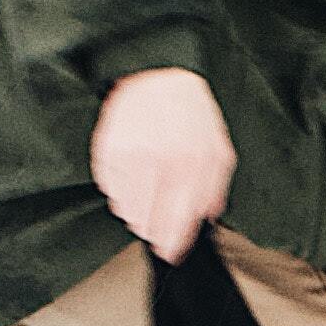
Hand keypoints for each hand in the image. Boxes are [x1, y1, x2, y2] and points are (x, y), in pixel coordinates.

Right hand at [91, 66, 233, 259]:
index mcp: (194, 165)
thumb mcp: (217, 148)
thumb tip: (206, 218)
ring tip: (144, 183)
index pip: (180, 222)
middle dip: (152, 228)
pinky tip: (130, 168)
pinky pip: (109, 190)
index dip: (174, 244)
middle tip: (155, 216)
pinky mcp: (109, 151)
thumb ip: (215, 188)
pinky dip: (119, 187)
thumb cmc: (188, 113)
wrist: (156, 74)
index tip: (170, 251)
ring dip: (134, 207)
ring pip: (127, 210)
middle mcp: (162, 164)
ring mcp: (133, 158)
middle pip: (148, 224)